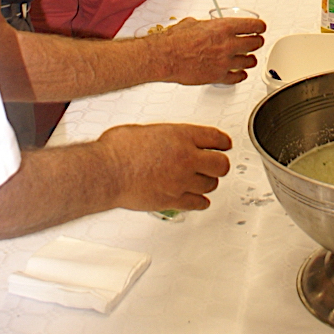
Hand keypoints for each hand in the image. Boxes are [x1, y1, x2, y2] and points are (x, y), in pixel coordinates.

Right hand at [96, 122, 231, 210]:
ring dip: (208, 182)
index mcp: (181, 136)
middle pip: (221, 164)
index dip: (223, 142)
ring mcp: (181, 181)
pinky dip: (200, 202)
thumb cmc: (119, 149)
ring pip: (211, 185)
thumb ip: (163, 135)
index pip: (216, 138)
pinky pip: (197, 203)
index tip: (225, 144)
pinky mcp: (173, 200)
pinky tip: (199, 200)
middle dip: (220, 164)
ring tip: (204, 180)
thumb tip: (163, 138)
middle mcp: (186, 159)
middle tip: (217, 163)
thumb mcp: (146, 130)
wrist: (108, 172)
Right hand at [148, 15, 264, 84]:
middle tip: (256, 42)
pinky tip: (239, 73)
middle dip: (257, 42)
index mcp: (223, 27)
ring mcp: (225, 62)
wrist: (166, 56)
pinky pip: (238, 77)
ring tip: (249, 58)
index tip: (260, 28)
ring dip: (250, 59)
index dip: (259, 27)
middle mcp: (228, 44)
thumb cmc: (175, 40)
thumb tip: (209, 25)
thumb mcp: (194, 23)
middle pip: (255, 43)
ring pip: (250, 61)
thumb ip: (208, 25)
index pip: (253, 26)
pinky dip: (241, 75)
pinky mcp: (219, 76)